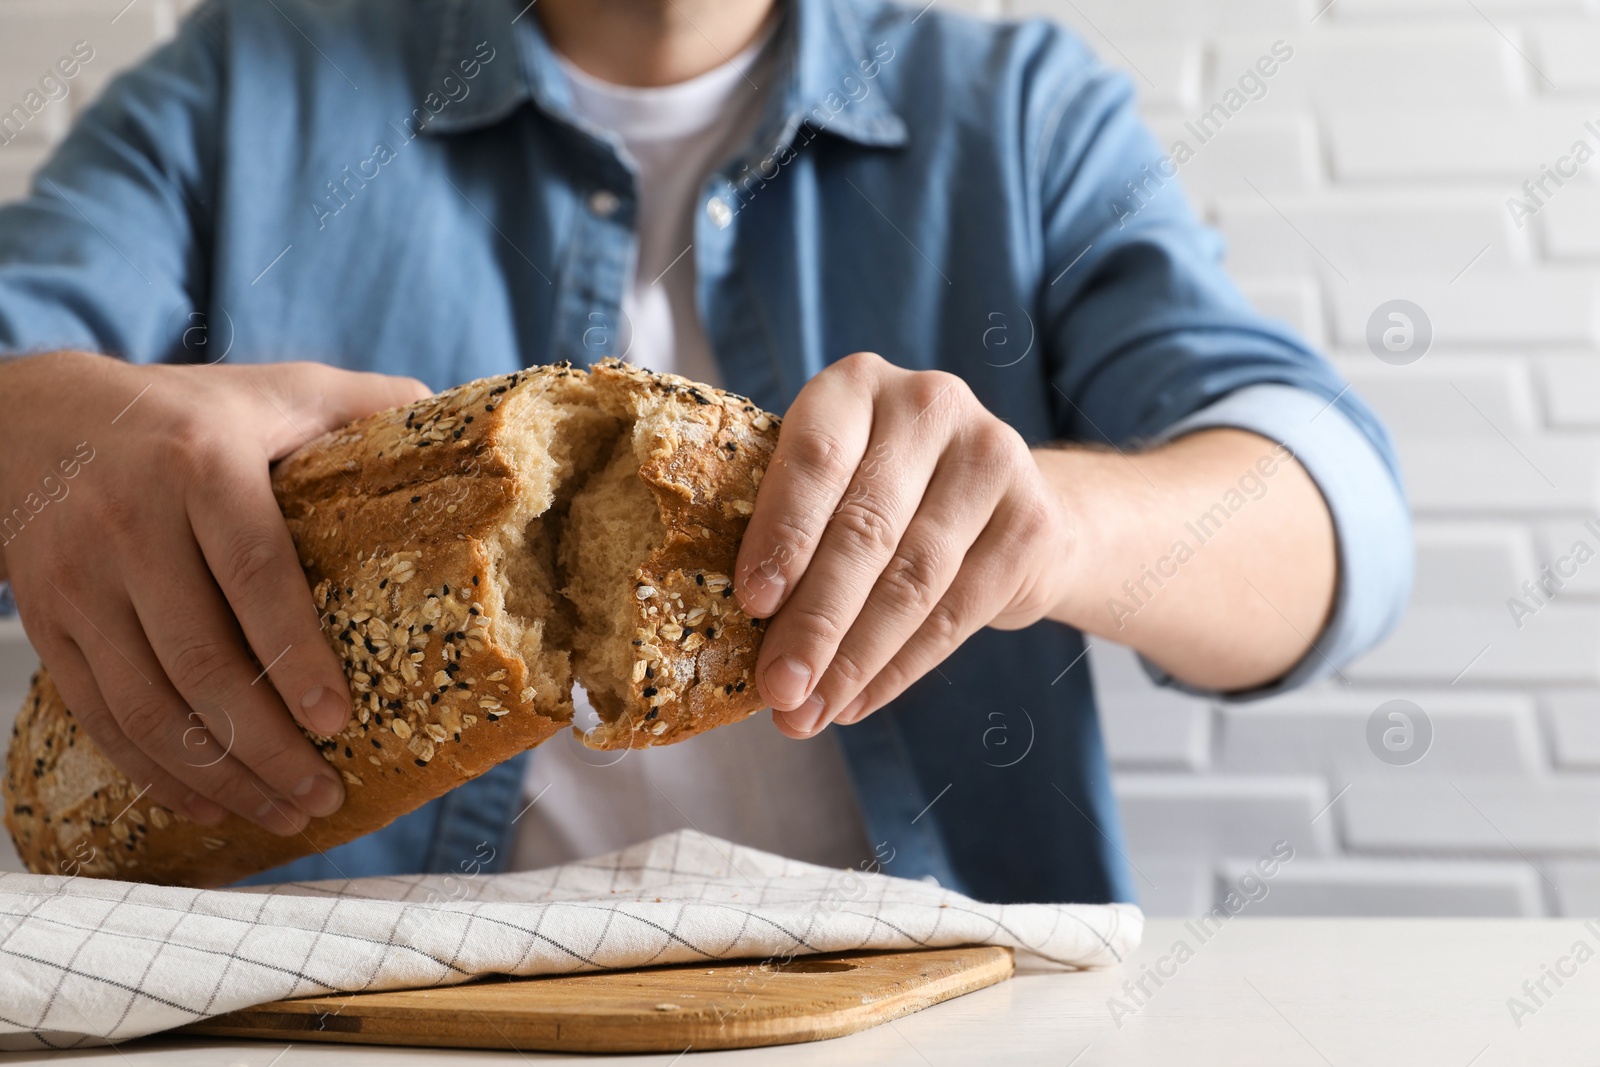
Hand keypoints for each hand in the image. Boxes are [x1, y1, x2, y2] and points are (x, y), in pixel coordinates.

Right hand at [0, 352, 429, 834]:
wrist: (29, 419)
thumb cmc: (186, 412)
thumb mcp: (279, 389)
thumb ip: (367, 402)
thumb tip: (463, 428)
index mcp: (201, 464)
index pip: (253, 571)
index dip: (294, 654)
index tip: (338, 719)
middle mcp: (130, 523)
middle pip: (200, 659)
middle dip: (267, 744)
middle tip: (323, 793)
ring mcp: (78, 580)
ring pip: (146, 704)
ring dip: (219, 775)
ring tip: (284, 811)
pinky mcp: (44, 621)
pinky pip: (98, 715)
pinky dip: (154, 771)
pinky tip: (208, 802)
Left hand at [734, 353, 1066, 737]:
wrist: (1007, 500)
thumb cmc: (887, 493)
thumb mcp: (836, 481)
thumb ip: (793, 526)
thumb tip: (738, 629)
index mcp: (856, 384)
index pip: (817, 459)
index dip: (784, 533)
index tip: (752, 603)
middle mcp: (929, 404)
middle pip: (866, 529)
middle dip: (815, 621)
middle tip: (778, 688)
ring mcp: (991, 457)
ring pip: (912, 580)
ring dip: (854, 660)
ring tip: (810, 712)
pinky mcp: (1031, 521)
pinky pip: (955, 613)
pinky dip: (899, 669)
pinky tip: (858, 702)